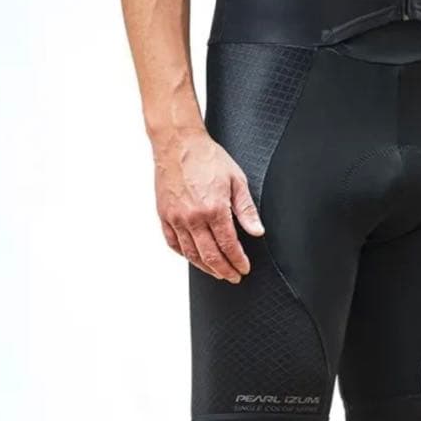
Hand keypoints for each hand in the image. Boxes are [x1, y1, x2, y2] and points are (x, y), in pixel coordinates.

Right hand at [152, 127, 262, 283]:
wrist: (178, 143)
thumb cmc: (208, 158)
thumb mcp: (236, 180)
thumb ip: (246, 209)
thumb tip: (257, 232)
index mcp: (214, 209)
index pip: (228, 245)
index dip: (238, 260)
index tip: (244, 268)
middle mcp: (193, 217)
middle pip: (210, 255)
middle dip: (224, 270)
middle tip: (233, 276)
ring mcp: (176, 218)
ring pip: (191, 254)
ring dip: (205, 267)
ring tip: (217, 272)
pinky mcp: (164, 215)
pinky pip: (173, 243)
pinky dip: (184, 255)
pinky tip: (194, 257)